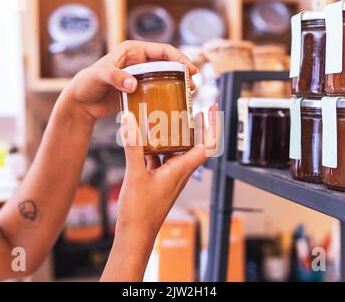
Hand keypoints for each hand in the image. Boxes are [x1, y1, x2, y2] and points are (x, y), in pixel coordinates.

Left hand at [63, 40, 197, 120]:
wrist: (81, 102)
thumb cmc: (87, 83)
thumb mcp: (100, 76)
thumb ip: (116, 77)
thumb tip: (133, 84)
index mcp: (133, 51)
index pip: (162, 50)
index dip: (179, 58)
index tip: (190, 69)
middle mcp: (139, 62)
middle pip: (168, 64)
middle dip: (183, 73)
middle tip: (193, 85)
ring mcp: (140, 77)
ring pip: (165, 78)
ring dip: (177, 85)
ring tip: (189, 95)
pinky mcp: (138, 92)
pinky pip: (157, 92)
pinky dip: (167, 96)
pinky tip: (175, 104)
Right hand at [116, 104, 218, 238]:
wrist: (135, 236)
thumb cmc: (140, 212)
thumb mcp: (135, 174)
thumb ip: (133, 146)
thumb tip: (130, 121)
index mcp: (181, 170)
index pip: (207, 145)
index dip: (213, 126)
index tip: (213, 108)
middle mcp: (179, 172)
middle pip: (193, 145)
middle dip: (194, 126)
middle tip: (190, 107)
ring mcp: (169, 177)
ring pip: (176, 151)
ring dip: (174, 135)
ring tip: (166, 119)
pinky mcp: (158, 181)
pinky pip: (161, 159)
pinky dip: (156, 147)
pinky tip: (145, 140)